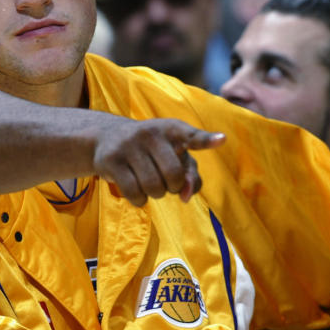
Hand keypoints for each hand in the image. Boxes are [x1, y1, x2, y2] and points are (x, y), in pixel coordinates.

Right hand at [92, 118, 223, 206]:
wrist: (107, 136)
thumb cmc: (151, 150)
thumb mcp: (173, 155)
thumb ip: (191, 176)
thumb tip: (185, 197)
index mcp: (171, 129)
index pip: (191, 136)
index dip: (206, 140)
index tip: (222, 140)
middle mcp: (150, 133)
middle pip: (174, 175)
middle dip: (173, 186)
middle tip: (165, 181)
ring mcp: (129, 145)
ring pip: (154, 187)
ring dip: (155, 194)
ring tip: (149, 182)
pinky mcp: (111, 161)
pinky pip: (134, 194)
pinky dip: (140, 200)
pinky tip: (136, 191)